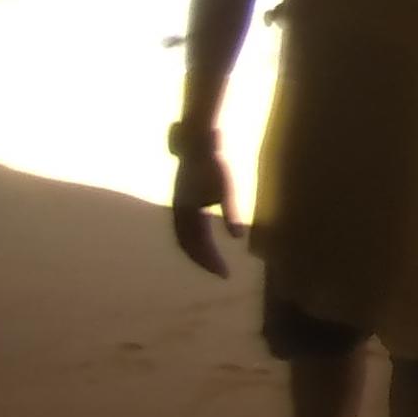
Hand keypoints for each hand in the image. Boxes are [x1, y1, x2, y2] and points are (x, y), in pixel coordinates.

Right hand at [171, 139, 236, 277]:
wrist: (197, 141)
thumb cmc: (213, 164)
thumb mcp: (226, 188)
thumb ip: (230, 212)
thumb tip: (238, 237)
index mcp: (186, 213)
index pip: (198, 245)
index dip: (210, 261)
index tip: (225, 274)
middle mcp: (179, 213)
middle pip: (189, 245)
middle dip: (205, 261)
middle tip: (223, 273)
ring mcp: (179, 206)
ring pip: (185, 237)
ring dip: (198, 252)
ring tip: (214, 263)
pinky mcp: (183, 200)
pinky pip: (186, 227)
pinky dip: (195, 239)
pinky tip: (206, 241)